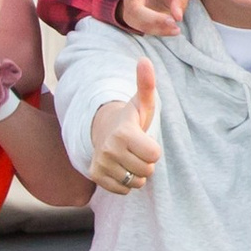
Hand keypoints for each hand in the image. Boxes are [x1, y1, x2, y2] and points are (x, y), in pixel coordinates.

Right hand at [89, 61, 161, 192]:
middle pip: (147, 171)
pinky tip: (120, 167)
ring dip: (137, 174)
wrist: (103, 130)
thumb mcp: (141, 103)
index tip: (144, 139)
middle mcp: (109, 149)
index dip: (154, 149)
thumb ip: (146, 84)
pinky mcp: (95, 176)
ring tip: (128, 158)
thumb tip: (144, 60)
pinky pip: (123, 190)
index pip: (154, 155)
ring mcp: (101, 163)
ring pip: (136, 182)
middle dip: (146, 163)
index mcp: (124, 132)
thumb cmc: (130, 119)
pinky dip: (125, 183)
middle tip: (136, 149)